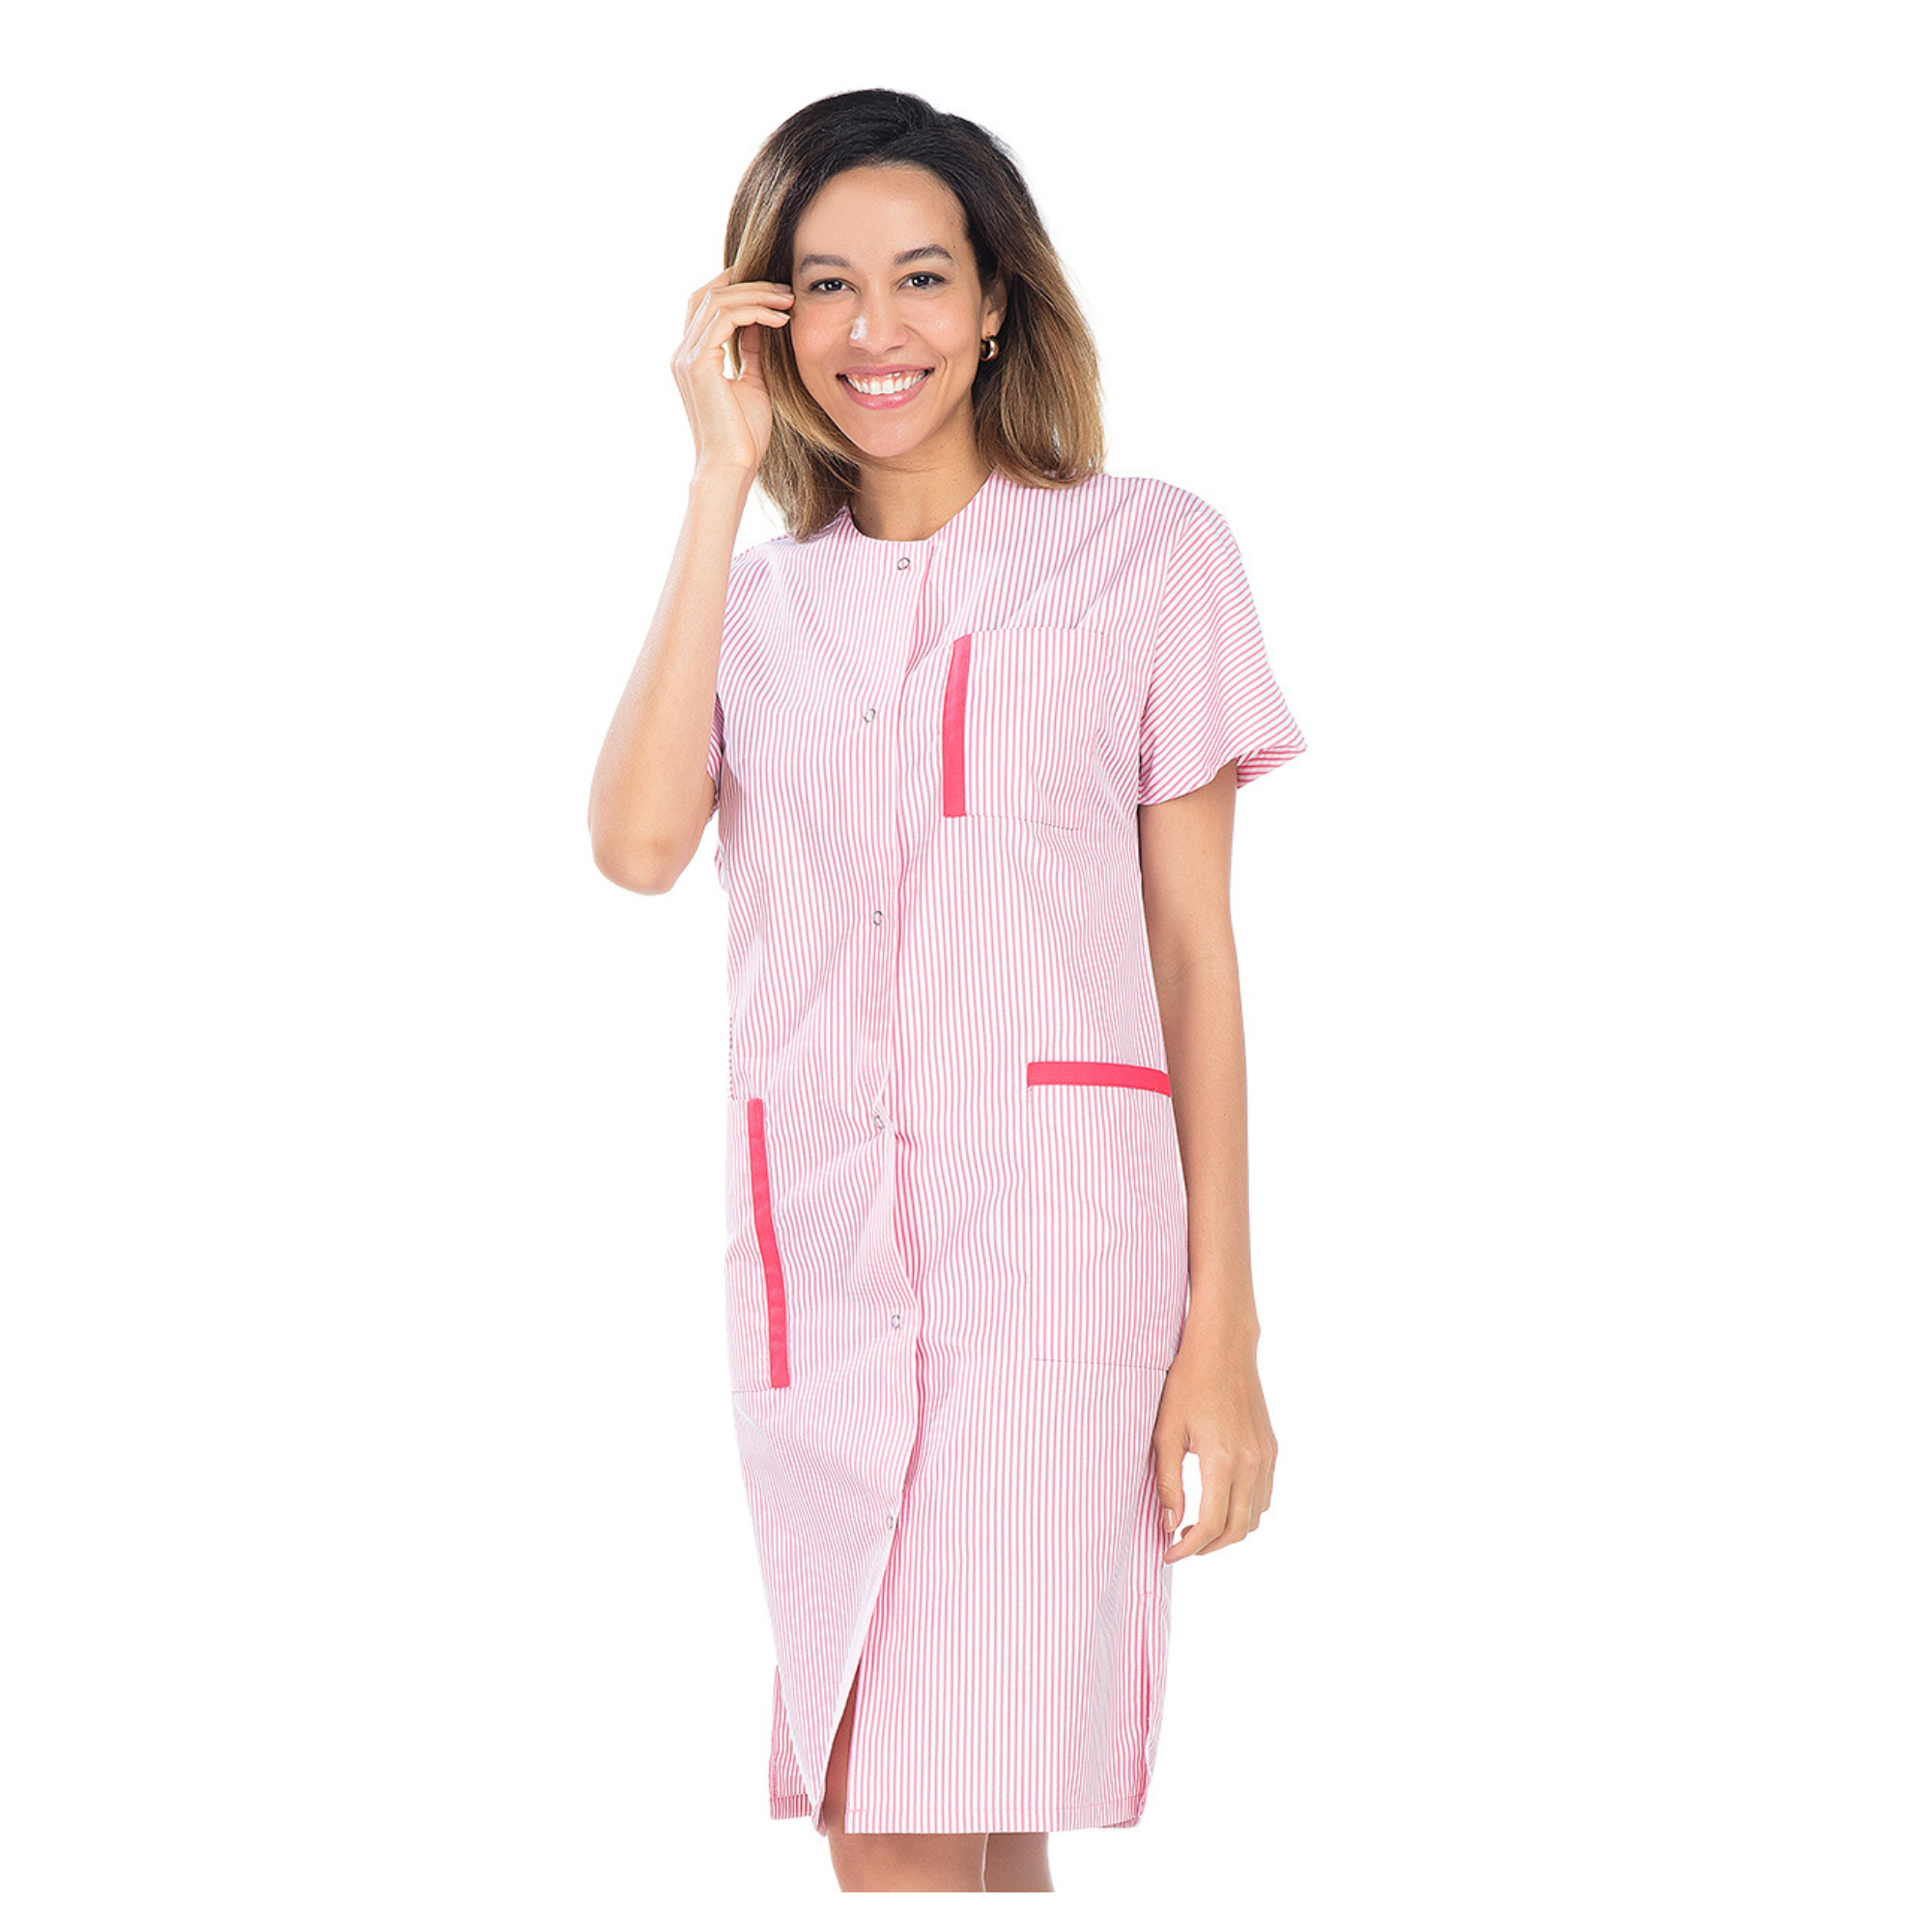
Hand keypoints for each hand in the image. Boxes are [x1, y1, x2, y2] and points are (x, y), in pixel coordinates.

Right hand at [672, 269, 792, 477]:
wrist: (731, 467)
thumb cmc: (743, 437)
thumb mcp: (753, 384)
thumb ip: (752, 352)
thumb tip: (761, 324)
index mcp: (692, 358)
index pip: (707, 306)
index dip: (737, 289)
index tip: (774, 292)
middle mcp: (683, 353)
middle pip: (707, 294)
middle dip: (748, 284)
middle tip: (785, 290)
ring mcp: (687, 357)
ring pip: (717, 300)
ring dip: (756, 295)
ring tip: (787, 301)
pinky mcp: (698, 364)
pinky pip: (725, 318)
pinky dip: (754, 311)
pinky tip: (780, 319)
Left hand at [1152, 1317, 1276, 1560]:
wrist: (1223, 1345)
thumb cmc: (1187, 1382)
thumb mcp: (1165, 1432)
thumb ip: (1167, 1482)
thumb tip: (1169, 1523)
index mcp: (1222, 1460)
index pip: (1211, 1526)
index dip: (1188, 1548)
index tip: (1168, 1552)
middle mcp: (1251, 1462)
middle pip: (1238, 1530)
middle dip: (1208, 1547)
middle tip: (1180, 1543)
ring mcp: (1266, 1456)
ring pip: (1256, 1516)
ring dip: (1229, 1530)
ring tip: (1198, 1525)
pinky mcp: (1271, 1448)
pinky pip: (1264, 1494)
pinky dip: (1245, 1509)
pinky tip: (1219, 1500)